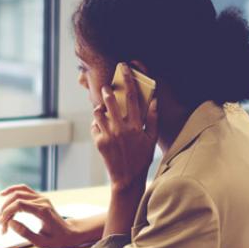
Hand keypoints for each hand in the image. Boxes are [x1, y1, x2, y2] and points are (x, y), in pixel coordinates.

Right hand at [0, 184, 90, 247]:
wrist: (69, 233)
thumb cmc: (57, 240)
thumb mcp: (42, 242)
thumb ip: (26, 233)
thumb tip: (11, 223)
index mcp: (43, 211)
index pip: (20, 205)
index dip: (7, 213)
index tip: (2, 224)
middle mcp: (42, 201)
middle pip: (17, 198)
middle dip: (5, 210)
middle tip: (1, 225)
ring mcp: (41, 197)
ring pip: (18, 193)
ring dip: (6, 203)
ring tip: (0, 215)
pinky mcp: (39, 198)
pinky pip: (24, 190)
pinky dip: (12, 191)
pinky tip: (2, 194)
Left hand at [91, 63, 158, 192]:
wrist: (127, 179)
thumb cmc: (141, 158)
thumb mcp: (151, 140)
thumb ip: (153, 120)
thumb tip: (154, 101)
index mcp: (137, 126)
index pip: (132, 97)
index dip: (128, 80)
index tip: (124, 68)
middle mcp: (122, 129)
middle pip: (111, 102)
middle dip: (107, 91)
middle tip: (106, 87)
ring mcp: (109, 136)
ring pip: (99, 113)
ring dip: (99, 108)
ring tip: (102, 108)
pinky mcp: (99, 142)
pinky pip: (94, 126)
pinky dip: (96, 124)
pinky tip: (101, 126)